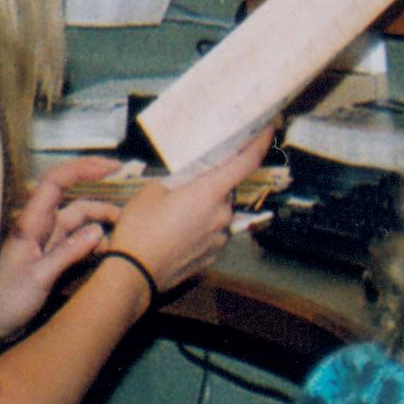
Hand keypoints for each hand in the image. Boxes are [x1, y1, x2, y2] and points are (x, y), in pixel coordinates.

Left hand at [0, 157, 122, 338]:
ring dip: (103, 229)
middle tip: (131, 216)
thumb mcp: (39, 278)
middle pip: (77, 204)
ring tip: (123, 242)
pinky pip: (79, 243)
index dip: (84, 168)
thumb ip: (68, 253)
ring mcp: (48, 243)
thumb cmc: (6, 301)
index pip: (57, 182)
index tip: (112, 168)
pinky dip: (95, 245)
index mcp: (31, 224)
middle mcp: (40, 227)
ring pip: (82, 225)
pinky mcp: (53, 258)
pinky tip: (107, 256)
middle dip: (104, 205)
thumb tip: (99, 231)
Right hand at [102, 128, 274, 304]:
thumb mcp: (151, 192)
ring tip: (174, 213)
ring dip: (204, 207)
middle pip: (226, 188)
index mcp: (209, 192)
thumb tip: (186, 181)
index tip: (268, 129)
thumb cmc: (140, 230)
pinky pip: (213, 231)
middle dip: (210, 183)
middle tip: (187, 183)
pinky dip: (201, 227)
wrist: (135, 274)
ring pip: (218, 211)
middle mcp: (222, 214)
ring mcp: (221, 236)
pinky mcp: (214, 254)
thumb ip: (176, 181)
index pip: (246, 162)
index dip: (260, 143)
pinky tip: (177, 232)